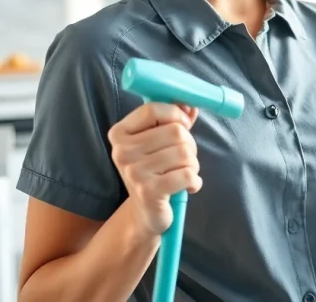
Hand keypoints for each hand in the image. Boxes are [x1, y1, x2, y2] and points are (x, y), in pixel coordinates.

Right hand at [108, 102, 201, 236]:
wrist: (146, 212)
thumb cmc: (156, 170)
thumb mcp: (160, 141)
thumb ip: (174, 119)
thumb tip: (190, 103)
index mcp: (120, 133)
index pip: (153, 108)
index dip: (176, 114)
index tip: (184, 125)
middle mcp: (122, 152)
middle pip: (175, 131)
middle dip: (189, 144)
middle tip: (184, 158)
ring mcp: (134, 172)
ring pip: (185, 152)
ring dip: (193, 163)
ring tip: (184, 172)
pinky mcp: (149, 192)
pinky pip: (188, 174)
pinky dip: (195, 180)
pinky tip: (188, 186)